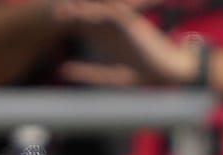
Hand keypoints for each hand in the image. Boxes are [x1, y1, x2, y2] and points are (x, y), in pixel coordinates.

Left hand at [53, 1, 200, 86]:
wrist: (173, 73)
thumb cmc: (151, 76)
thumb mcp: (114, 76)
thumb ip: (90, 73)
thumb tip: (62, 70)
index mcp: (109, 38)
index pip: (84, 26)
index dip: (67, 24)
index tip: (49, 27)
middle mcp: (114, 27)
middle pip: (87, 14)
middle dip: (69, 13)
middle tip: (51, 15)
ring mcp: (123, 22)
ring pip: (96, 10)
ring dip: (79, 10)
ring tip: (61, 13)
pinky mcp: (131, 21)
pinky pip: (109, 12)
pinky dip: (94, 12)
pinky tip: (80, 15)